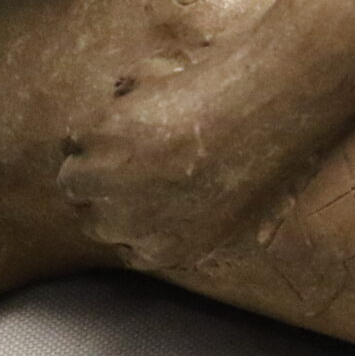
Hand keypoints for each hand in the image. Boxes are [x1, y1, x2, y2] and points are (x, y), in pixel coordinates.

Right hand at [56, 57, 287, 270]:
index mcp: (167, 250)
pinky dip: (101, 120)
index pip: (128, 246)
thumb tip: (261, 238)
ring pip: (76, 178)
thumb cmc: (279, 151)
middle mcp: (127, 228)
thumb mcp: (270, 207)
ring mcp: (105, 187)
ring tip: (135, 131)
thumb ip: (253, 228)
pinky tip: (137, 106)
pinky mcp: (95, 143)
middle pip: (94, 216)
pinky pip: (77, 138)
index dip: (135, 215)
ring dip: (95, 156)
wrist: (268, 105)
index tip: (145, 188)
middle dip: (109, 189)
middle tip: (135, 154)